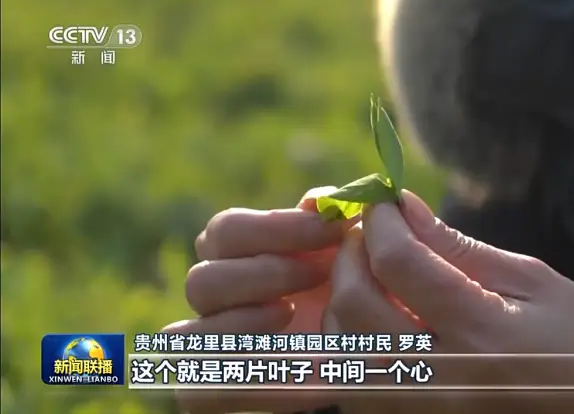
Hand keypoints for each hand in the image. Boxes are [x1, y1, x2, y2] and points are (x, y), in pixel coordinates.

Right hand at [162, 187, 354, 413]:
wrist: (371, 339)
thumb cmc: (353, 281)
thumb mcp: (345, 245)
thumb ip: (329, 218)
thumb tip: (320, 200)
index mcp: (235, 253)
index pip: (224, 231)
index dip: (276, 227)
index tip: (332, 228)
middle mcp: (216, 298)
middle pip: (201, 281)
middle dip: (267, 273)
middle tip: (319, 274)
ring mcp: (214, 346)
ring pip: (181, 335)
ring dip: (241, 322)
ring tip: (291, 314)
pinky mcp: (221, 390)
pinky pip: (195, 393)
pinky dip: (240, 378)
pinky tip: (292, 361)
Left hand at [324, 190, 573, 413]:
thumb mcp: (531, 280)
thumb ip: (458, 246)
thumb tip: (402, 206)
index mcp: (482, 333)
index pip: (399, 264)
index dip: (381, 222)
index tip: (384, 204)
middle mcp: (443, 380)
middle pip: (355, 305)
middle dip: (351, 256)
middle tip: (371, 235)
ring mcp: (423, 410)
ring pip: (342, 349)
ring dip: (345, 300)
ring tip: (372, 275)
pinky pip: (357, 384)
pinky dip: (354, 343)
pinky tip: (378, 320)